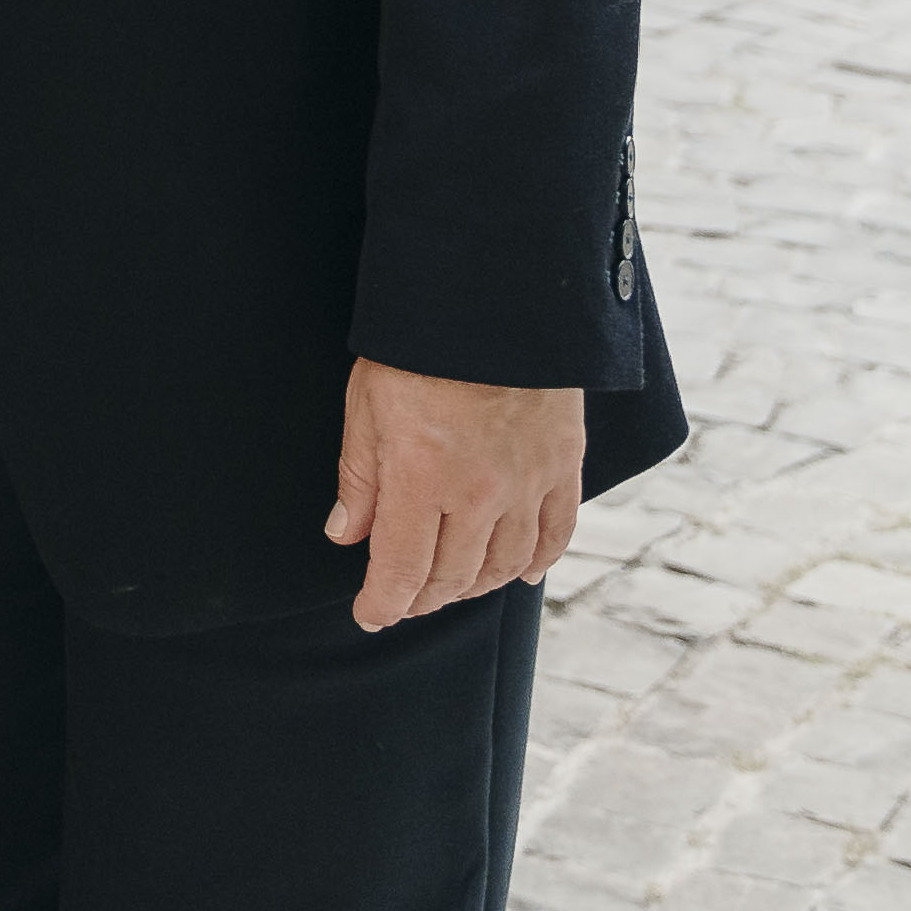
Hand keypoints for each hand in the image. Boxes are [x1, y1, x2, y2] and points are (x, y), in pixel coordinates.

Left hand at [327, 357, 584, 629]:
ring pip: (503, 565)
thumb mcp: (366, 405)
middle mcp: (478, 493)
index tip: (369, 615)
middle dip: (422, 598)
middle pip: (452, 577)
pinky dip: (536, 564)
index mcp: (421, 479)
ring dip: (474, 587)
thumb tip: (346, 534)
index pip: (401, 570)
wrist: (493, 295)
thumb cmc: (418, 348)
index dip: (383, 603)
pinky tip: (520, 575)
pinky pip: (555, 534)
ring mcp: (527, 483)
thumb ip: (360, 477)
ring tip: (450, 588)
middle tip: (403, 600)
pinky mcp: (563, 465)